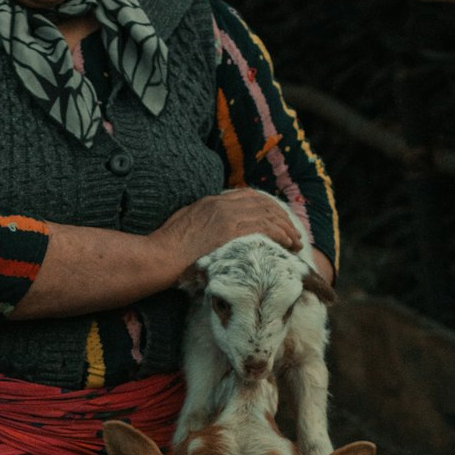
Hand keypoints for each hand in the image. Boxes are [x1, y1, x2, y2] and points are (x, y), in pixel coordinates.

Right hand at [150, 189, 301, 274]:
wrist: (158, 257)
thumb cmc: (165, 249)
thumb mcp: (183, 224)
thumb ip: (201, 220)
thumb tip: (211, 227)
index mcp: (211, 201)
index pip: (248, 197)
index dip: (267, 207)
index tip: (276, 219)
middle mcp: (222, 204)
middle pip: (262, 204)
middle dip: (281, 217)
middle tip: (292, 232)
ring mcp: (227, 216)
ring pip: (268, 215)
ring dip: (286, 228)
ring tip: (295, 241)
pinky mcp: (231, 231)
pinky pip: (265, 228)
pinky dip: (281, 235)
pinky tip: (288, 244)